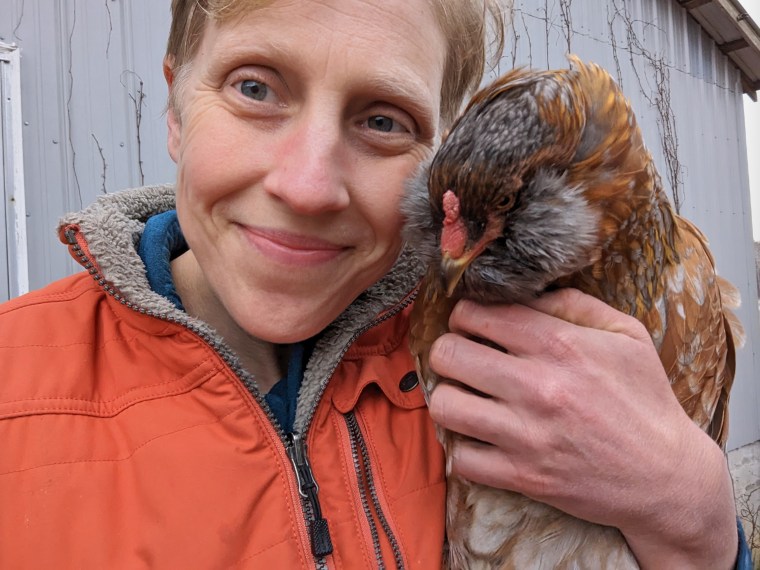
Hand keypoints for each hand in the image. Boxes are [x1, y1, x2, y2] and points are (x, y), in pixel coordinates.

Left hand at [427, 288, 737, 568]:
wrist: (667, 477)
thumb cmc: (645, 400)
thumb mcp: (626, 335)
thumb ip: (573, 303)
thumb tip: (527, 291)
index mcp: (559, 345)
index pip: (474, 314)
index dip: (465, 317)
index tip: (473, 327)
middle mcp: (537, 386)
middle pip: (447, 354)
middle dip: (449, 352)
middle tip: (464, 360)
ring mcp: (527, 434)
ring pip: (445, 405)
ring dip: (451, 399)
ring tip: (468, 398)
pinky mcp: (523, 476)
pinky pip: (460, 457)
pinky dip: (466, 448)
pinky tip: (483, 439)